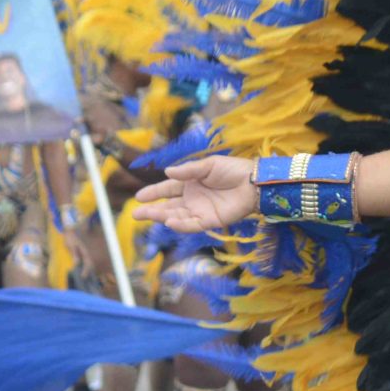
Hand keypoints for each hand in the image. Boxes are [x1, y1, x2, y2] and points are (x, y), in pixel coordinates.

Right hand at [134, 155, 254, 232]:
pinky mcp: (210, 221)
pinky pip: (192, 225)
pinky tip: (169, 222)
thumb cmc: (232, 170)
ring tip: (149, 215)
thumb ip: (188, 170)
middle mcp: (192, 199)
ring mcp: (200, 211)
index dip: (153, 193)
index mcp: (190, 183)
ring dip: (163, 217)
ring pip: (177, 216)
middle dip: (152, 210)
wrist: (253, 182)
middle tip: (136, 214)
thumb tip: (167, 172)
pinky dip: (180, 225)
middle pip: (168, 206)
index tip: (138, 197)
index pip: (167, 189)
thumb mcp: (207, 165)